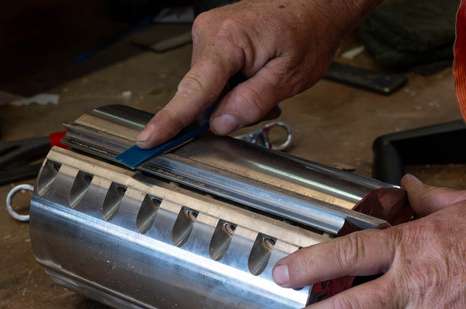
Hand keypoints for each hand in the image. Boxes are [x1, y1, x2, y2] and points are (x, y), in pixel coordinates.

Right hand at [135, 0, 376, 147]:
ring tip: (265, 81)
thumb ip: (252, 102)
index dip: (171, 119)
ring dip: (234, 96)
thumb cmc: (308, 30)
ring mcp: (208, 31)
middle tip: (266, 98)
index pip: (193, 89)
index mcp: (227, 40)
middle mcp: (209, 31)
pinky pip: (214, 74)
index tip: (148, 138)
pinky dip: (233, 83)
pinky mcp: (212, 35)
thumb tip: (220, 123)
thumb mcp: (289, 76)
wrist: (316, 3)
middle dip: (228, 107)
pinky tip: (255, 74)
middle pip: (202, 93)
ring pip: (209, 87)